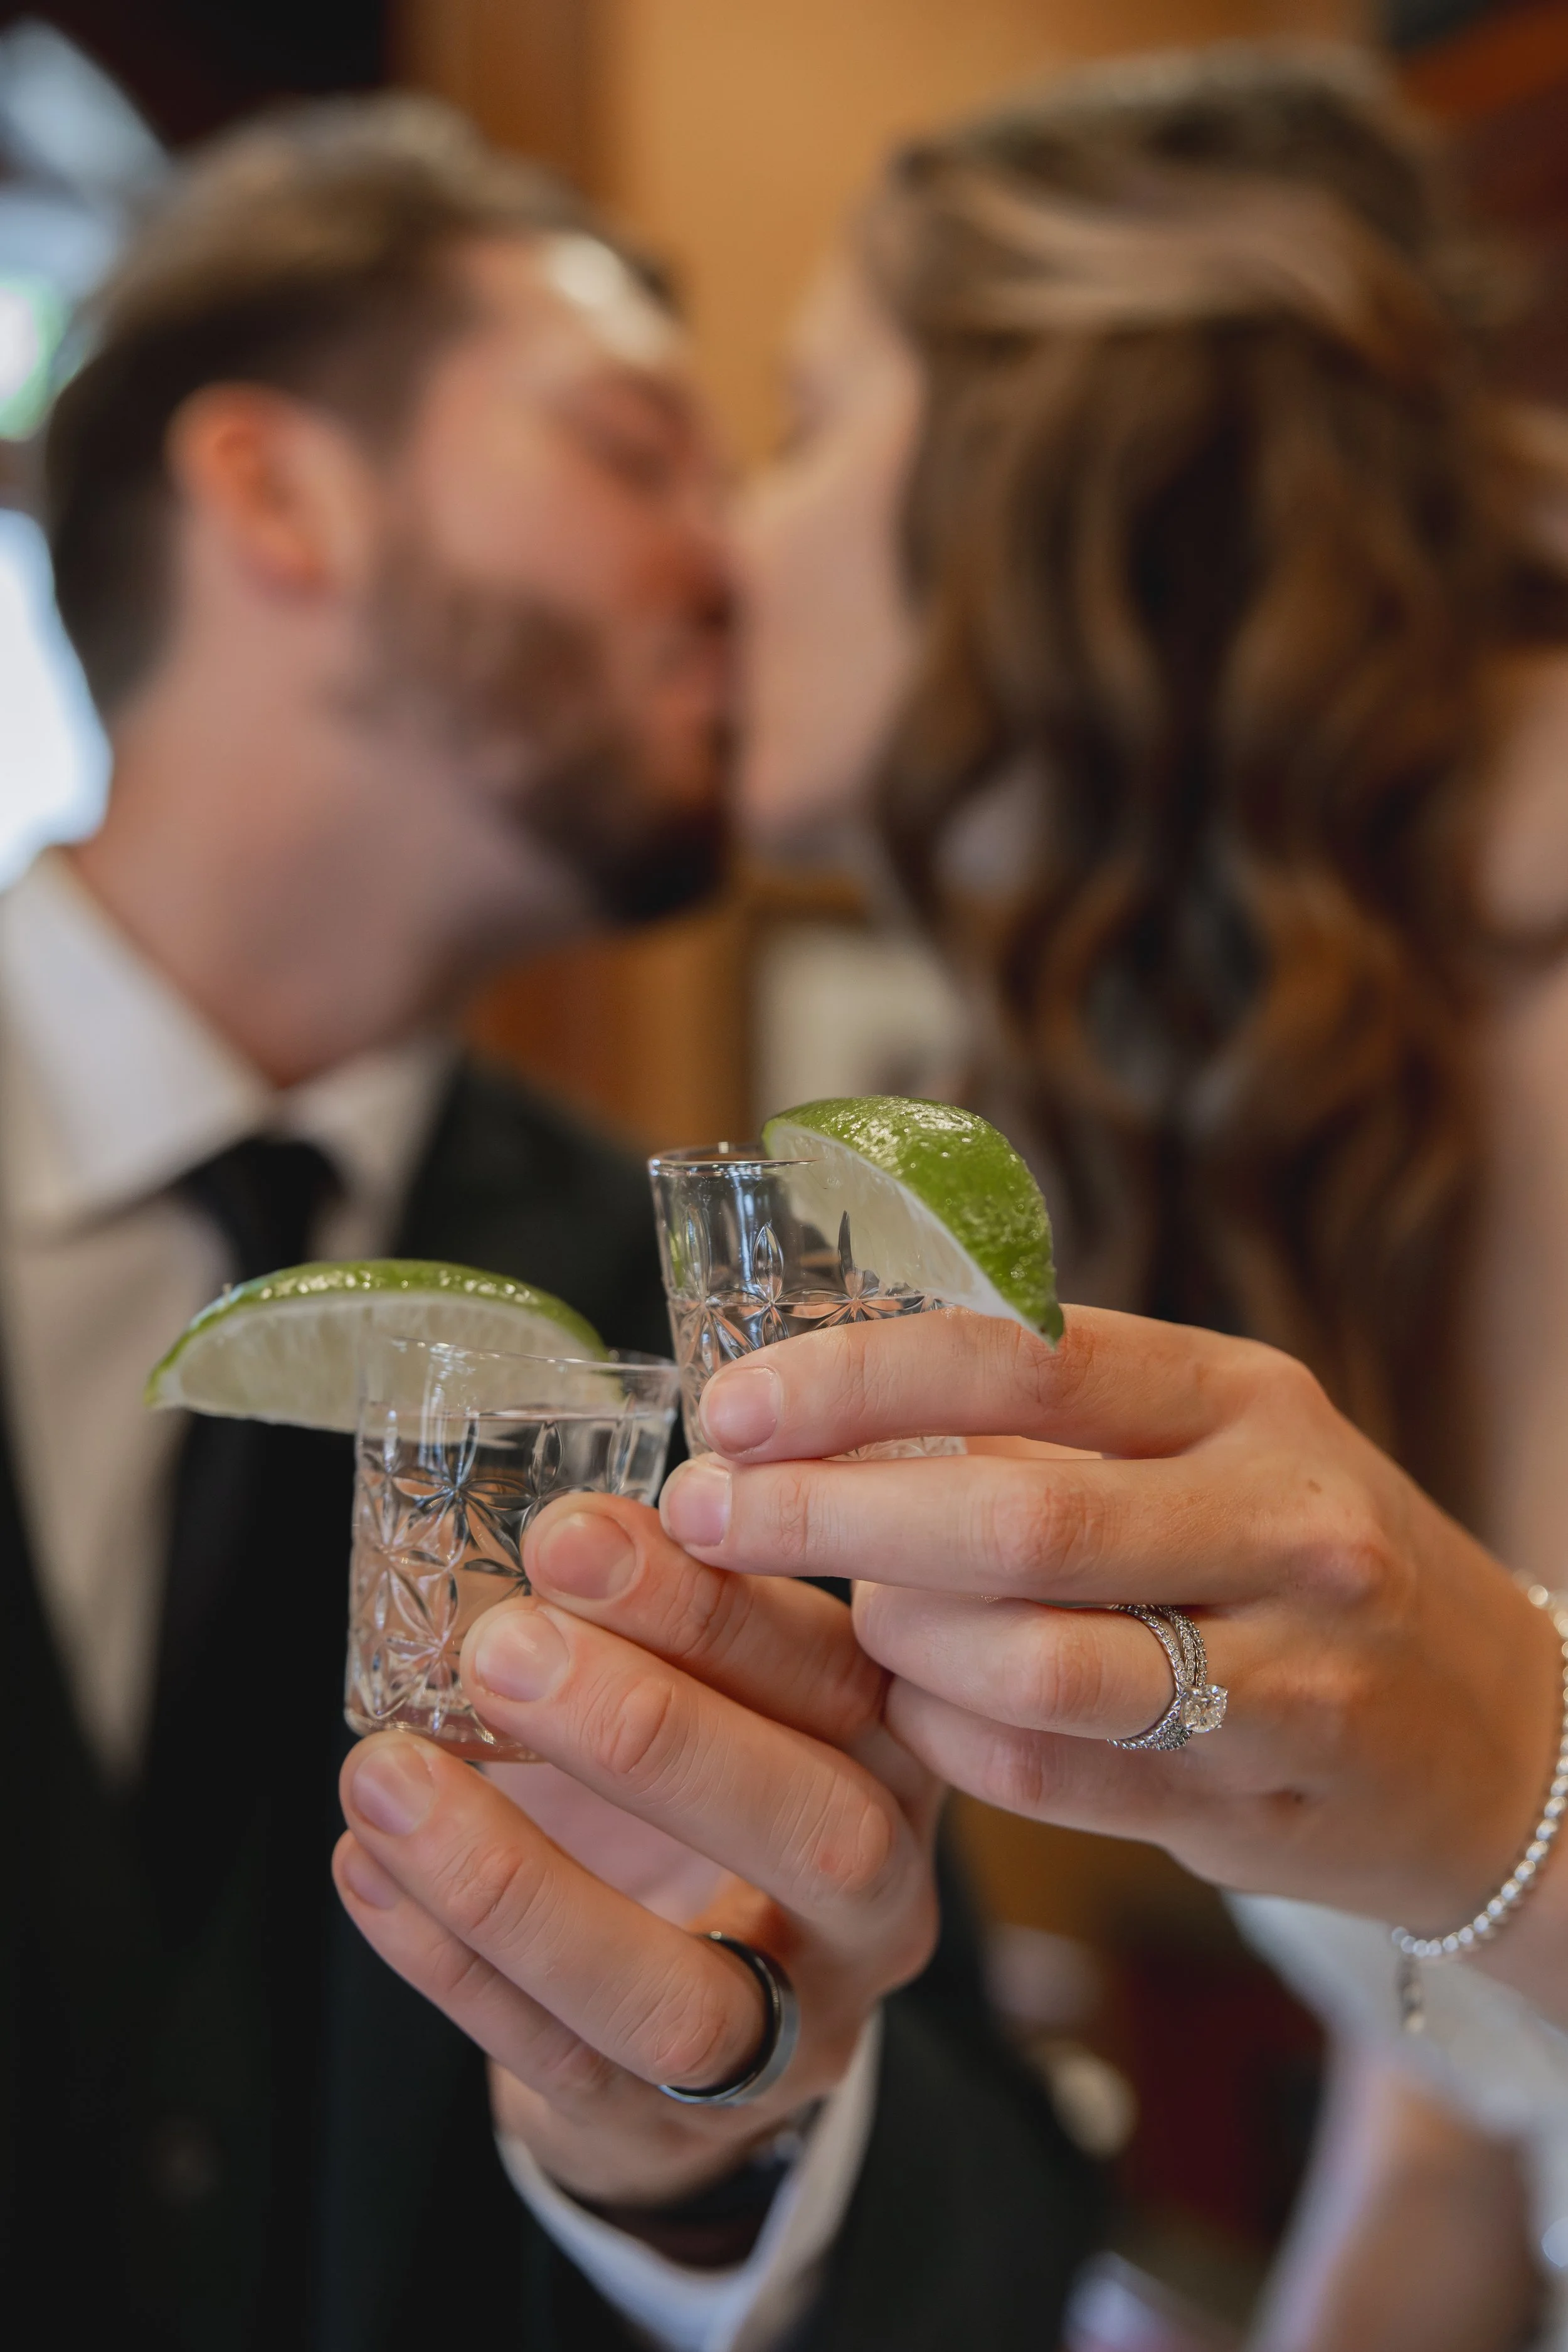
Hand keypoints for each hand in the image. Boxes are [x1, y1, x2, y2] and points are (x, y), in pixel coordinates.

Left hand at [334, 1493, 938, 2206]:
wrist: (729, 2000)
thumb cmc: (719, 1786)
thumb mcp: (738, 1686)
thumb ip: (680, 1614)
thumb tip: (571, 1530)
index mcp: (901, 1757)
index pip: (838, 1678)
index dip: (707, 1605)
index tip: (572, 1537)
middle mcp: (878, 1902)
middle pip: (817, 1834)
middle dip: (653, 1735)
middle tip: (501, 1650)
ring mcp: (789, 2034)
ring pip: (675, 1996)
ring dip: (514, 1884)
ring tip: (385, 1774)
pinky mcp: (674, 2128)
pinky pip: (558, 2061)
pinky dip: (452, 1963)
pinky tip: (366, 1868)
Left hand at [659, 1306, 1561, 1946]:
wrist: (1495, 1738)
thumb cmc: (1300, 1559)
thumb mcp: (1214, 1444)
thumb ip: (1048, 1425)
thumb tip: (826, 1398)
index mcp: (1243, 1396)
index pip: (1022, 1358)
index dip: (855, 1379)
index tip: (730, 1406)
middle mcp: (1277, 1519)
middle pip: (1009, 1515)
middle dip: (824, 1514)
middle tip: (705, 1516)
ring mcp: (1284, 1669)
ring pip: (1027, 1665)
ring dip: (897, 1643)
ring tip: (854, 1619)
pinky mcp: (1260, 1800)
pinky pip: (1051, 1779)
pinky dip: (952, 1741)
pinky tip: (921, 1709)